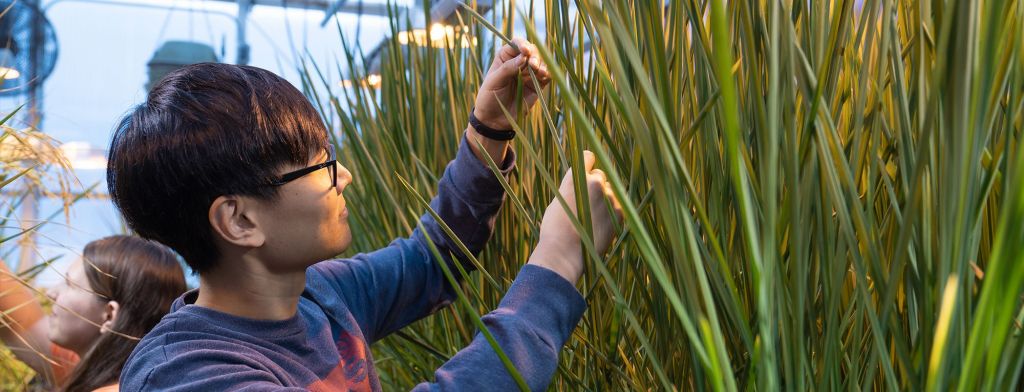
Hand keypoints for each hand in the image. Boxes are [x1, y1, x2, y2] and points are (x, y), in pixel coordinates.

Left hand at [472, 38, 550, 129]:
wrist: (494, 120)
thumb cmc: (489, 98)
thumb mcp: (494, 81)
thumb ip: (508, 68)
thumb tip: (524, 57)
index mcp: (505, 57)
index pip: (516, 44)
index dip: (522, 45)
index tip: (525, 51)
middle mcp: (518, 62)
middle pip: (532, 51)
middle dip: (534, 55)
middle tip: (532, 64)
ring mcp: (528, 74)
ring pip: (541, 62)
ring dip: (541, 64)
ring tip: (539, 71)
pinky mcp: (536, 86)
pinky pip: (545, 76)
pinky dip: (547, 74)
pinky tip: (544, 75)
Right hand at [528, 151, 622, 284]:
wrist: (564, 253)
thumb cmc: (555, 229)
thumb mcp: (559, 200)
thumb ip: (574, 187)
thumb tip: (585, 183)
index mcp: (576, 176)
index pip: (588, 156)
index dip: (586, 165)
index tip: (586, 174)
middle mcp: (595, 182)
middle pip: (600, 176)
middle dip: (595, 186)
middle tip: (585, 205)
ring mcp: (609, 197)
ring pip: (610, 192)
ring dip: (604, 201)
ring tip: (590, 220)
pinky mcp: (619, 213)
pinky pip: (617, 206)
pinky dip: (610, 214)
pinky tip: (599, 226)